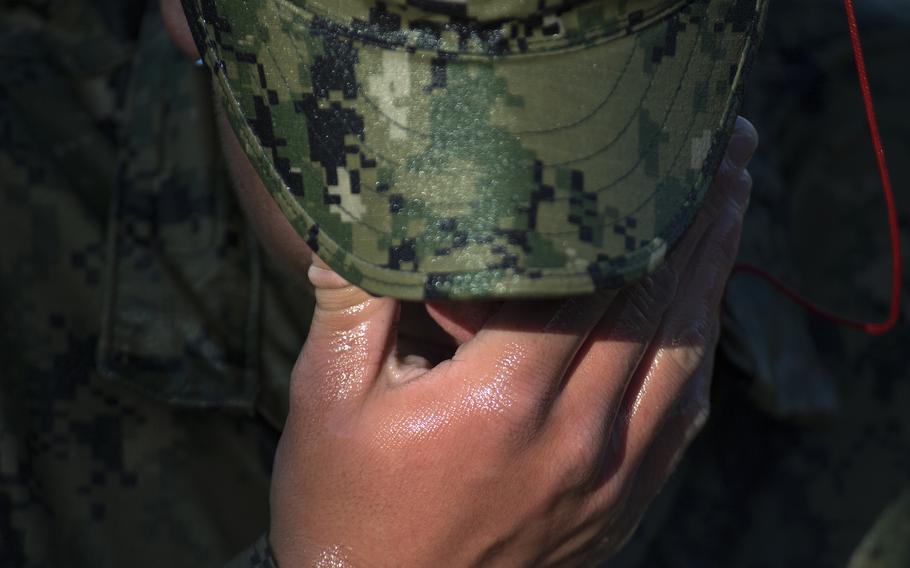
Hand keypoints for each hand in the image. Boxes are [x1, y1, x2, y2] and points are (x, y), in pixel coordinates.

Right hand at [269, 118, 758, 566]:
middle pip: (658, 304)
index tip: (653, 147)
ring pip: (686, 355)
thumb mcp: (328, 398)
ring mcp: (610, 478)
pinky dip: (698, 354)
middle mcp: (576, 437)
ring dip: (713, 275)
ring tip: (729, 208)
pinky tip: (700, 315)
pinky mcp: (620, 507)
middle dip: (696, 219)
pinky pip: (682, 418)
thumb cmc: (346, 508)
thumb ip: (351, 303)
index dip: (628, 204)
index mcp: (502, 399)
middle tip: (724, 148)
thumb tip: (353, 224)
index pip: (590, 276)